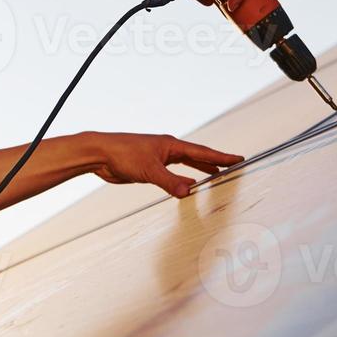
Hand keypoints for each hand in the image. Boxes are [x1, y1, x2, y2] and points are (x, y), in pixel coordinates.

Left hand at [88, 132, 244, 198]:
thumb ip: (169, 182)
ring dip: (199, 168)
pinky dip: (182, 178)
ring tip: (215, 173)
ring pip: (185, 164)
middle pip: (196, 156)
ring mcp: (157, 158)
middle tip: (231, 165)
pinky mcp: (148, 167)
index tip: (238, 158)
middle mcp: (166, 150)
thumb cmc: (121, 154)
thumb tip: (189, 191)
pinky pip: (172, 173)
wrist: (99, 154)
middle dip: (214, 161)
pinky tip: (187, 184)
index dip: (221, 156)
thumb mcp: (149, 170)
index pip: (202, 151)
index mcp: (170, 145)